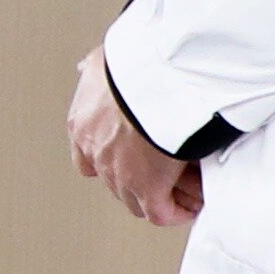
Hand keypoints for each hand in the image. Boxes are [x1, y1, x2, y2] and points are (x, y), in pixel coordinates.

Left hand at [65, 48, 201, 224]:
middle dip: (140, 181)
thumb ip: (96, 69)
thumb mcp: (105, 61)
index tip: (129, 160)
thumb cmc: (135, 65)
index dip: (109, 163)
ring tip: (184, 186)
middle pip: (114, 183)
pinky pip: (160, 212)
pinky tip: (192, 204)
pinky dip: (176, 212)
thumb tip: (87, 70)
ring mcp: (120, 174)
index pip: (85, 159)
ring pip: (136, 200)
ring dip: (160, 195)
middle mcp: (96, 152)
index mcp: (83, 124)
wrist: (152, 81)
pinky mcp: (147, 188)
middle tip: (166, 175)